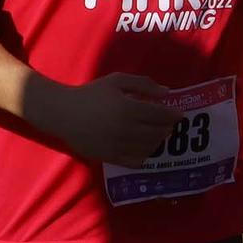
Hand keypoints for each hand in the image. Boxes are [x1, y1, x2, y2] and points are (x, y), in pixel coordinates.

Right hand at [30, 74, 181, 166]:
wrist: (63, 113)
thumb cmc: (91, 94)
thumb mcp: (117, 81)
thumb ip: (143, 84)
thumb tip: (167, 92)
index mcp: (130, 109)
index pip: (161, 115)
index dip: (173, 115)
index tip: (179, 115)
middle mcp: (126, 129)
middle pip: (158, 133)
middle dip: (168, 129)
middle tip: (170, 125)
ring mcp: (118, 145)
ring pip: (149, 148)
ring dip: (158, 142)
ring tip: (159, 135)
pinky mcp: (110, 157)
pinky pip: (134, 161)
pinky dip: (144, 156)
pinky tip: (145, 149)